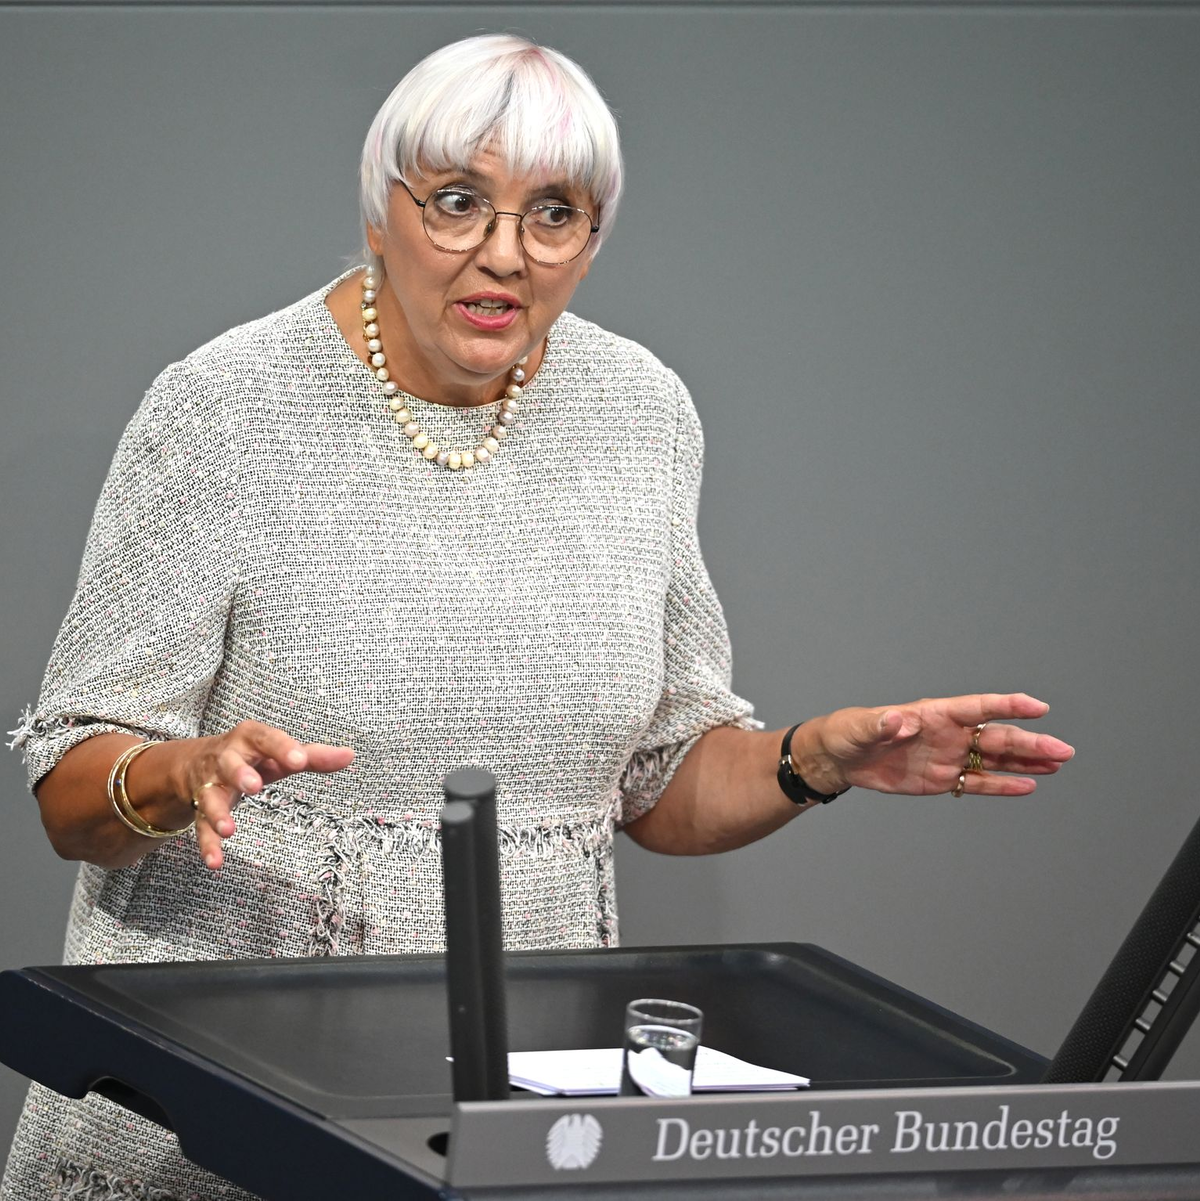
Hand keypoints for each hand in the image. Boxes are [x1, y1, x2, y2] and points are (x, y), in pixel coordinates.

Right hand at [183, 720, 354, 869]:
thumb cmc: (250, 755)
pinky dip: (208, 844)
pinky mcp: (201, 809)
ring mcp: (210, 784)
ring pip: (210, 797)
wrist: (196, 761)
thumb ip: (313, 756)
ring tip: (229, 830)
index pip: (267, 739)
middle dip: (240, 774)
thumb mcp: (279, 753)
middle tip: (254, 786)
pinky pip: (202, 827)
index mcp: (250, 739)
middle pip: (230, 764)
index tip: (299, 760)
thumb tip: (349, 755)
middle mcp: (226, 759)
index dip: (282, 748)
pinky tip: (215, 861)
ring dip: (218, 813)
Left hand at [805, 693, 1073, 797]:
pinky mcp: (942, 779)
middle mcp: (948, 733)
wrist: (840, 758)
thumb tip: (899, 721)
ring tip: (1058, 763)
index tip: (1038, 707)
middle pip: (996, 736)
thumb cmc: (849, 732)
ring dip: (1026, 761)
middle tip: (1063, 750)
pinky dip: (1002, 785)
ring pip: (995, 758)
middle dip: (1030, 742)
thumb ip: (881, 724)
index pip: (977, 707)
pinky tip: (1029, 785)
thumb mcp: (859, 727)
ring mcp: (948, 756)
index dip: (1007, 706)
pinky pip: (978, 782)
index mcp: (932, 713)